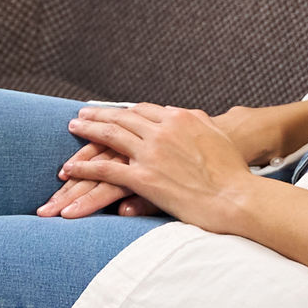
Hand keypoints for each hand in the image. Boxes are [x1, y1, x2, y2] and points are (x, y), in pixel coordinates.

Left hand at [56, 104, 258, 231]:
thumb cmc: (234, 172)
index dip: (125, 111)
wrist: (237, 197)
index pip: (144, 110)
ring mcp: (151, 153)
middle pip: (122, 118)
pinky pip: (106, 169)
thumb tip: (190, 114)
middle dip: (99, 115)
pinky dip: (84, 167)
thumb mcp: (217, 137)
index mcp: (181, 118)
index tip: (114, 112)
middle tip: (82, 115)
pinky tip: (70, 169)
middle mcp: (162, 130)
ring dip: (87, 131)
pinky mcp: (143, 177)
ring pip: (109, 137)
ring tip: (72, 129)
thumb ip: (199, 123)